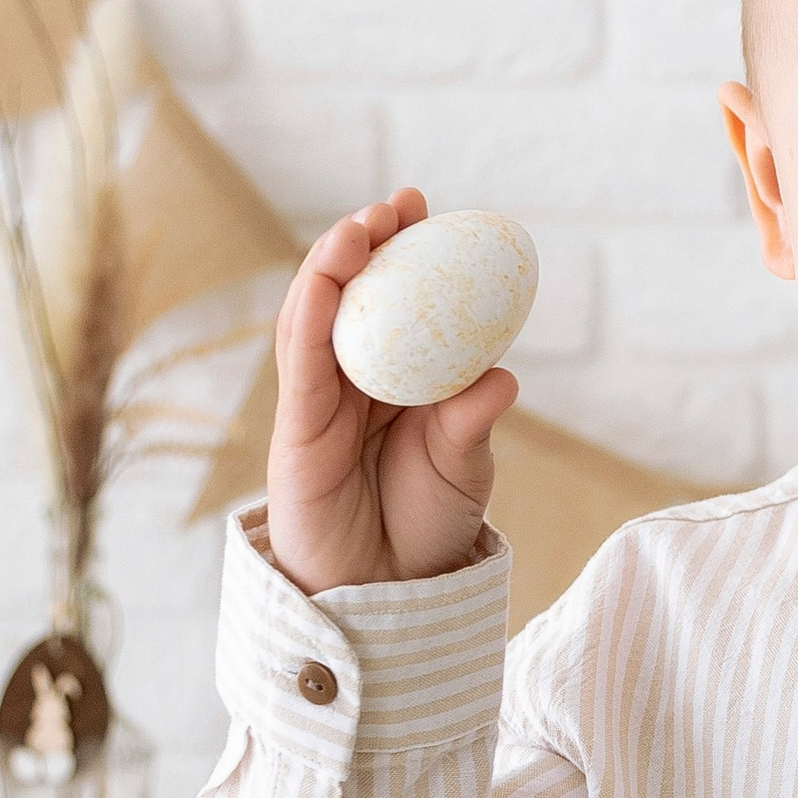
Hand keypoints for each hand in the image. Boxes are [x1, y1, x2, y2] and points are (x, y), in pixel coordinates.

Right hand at [265, 189, 516, 594]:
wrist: (388, 594)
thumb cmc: (426, 526)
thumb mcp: (463, 467)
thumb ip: (471, 422)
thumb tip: (503, 377)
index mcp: (397, 378)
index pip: (399, 301)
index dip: (407, 252)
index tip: (426, 208)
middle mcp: (353, 380)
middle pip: (352, 295)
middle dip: (367, 242)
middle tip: (397, 203)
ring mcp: (319, 401)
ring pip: (316, 317)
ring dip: (332, 266)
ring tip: (359, 226)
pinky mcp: (295, 429)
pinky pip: (299, 364)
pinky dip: (309, 315)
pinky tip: (326, 280)